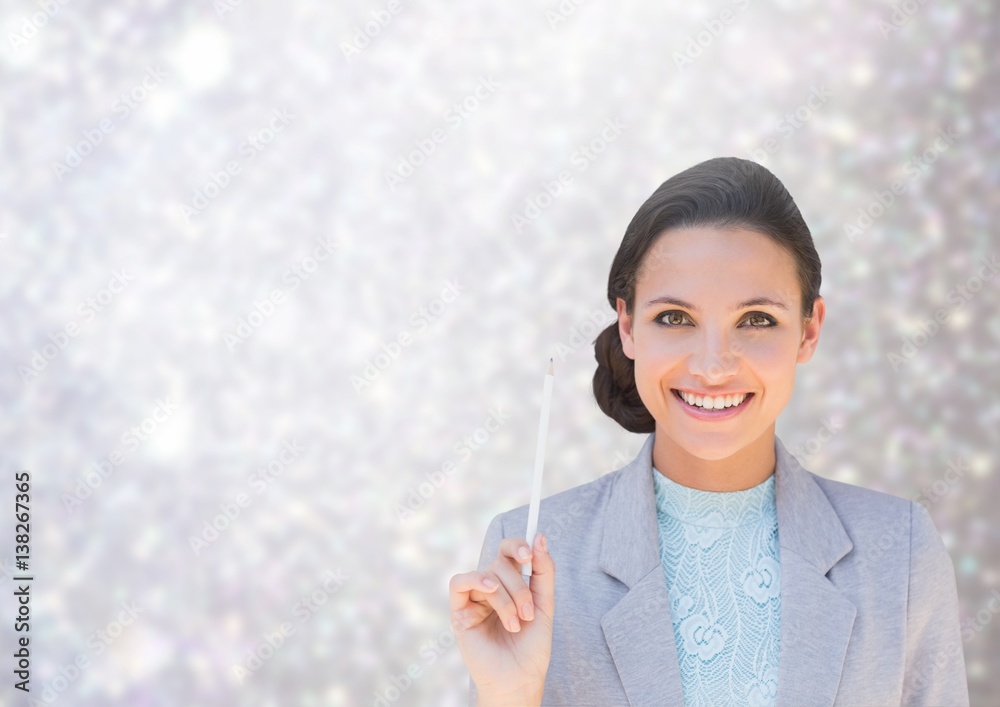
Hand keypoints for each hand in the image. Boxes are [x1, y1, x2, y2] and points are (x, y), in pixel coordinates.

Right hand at [449, 532, 554, 705]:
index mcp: (511, 585)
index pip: (510, 552)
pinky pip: (459, 582)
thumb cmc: (532, 648)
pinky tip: (490, 591)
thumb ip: (544, 571)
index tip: (530, 552)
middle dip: (519, 586)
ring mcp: (475, 599)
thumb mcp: (545, 605)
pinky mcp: (459, 611)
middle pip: (501, 563)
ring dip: (506, 598)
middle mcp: (492, 589)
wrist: (520, 680)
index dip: (518, 546)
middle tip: (529, 613)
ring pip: (488, 575)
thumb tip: (540, 536)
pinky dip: (476, 580)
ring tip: (516, 623)